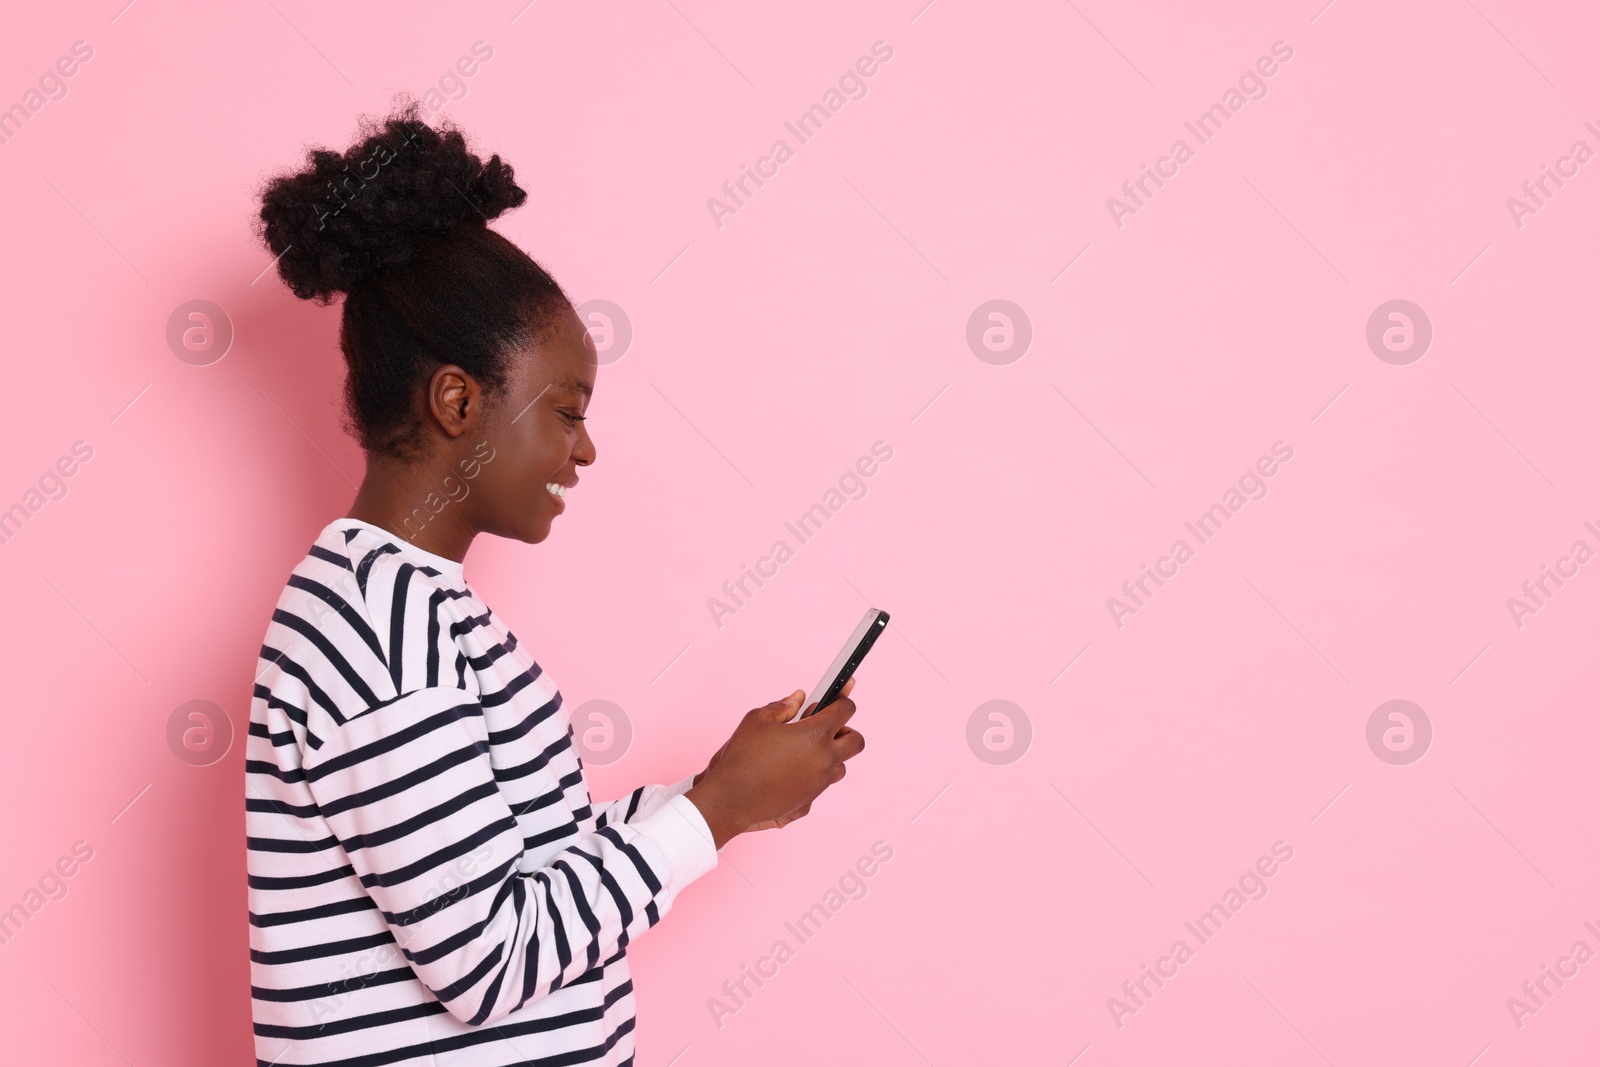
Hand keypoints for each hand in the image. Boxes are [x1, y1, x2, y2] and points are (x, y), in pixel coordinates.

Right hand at [685, 677, 863, 848]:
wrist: (731, 799)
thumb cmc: (742, 757)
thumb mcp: (757, 720)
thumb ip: (783, 707)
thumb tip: (799, 698)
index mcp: (815, 735)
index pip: (845, 710)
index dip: (842, 699)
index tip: (838, 696)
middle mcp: (824, 760)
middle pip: (856, 741)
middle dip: (846, 731)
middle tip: (827, 727)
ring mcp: (819, 784)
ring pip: (840, 766)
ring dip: (831, 756)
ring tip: (806, 750)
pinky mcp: (809, 802)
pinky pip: (821, 785)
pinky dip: (813, 776)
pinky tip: (791, 772)